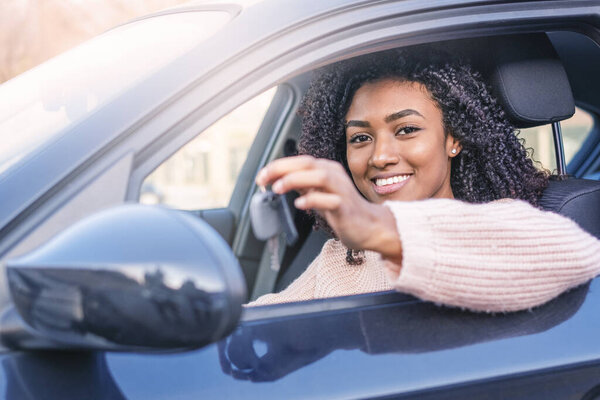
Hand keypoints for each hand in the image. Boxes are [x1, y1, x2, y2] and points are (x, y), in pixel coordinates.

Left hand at [256, 155, 401, 261]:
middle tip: (264, 179)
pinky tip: (300, 204)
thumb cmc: (342, 209)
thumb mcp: (318, 192)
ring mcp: (341, 190)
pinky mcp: (345, 207)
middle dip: (282, 168)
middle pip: (307, 164)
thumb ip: (302, 184)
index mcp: (326, 169)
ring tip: (278, 188)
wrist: (368, 226)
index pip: (300, 161)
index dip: (278, 166)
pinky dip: (313, 200)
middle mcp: (334, 175)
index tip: (261, 176)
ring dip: (296, 180)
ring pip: (319, 176)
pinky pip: (329, 200)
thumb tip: (277, 179)